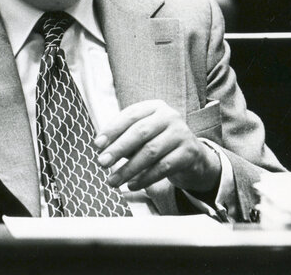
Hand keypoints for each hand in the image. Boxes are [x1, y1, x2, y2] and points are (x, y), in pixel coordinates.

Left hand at [94, 100, 220, 192]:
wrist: (193, 157)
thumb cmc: (159, 143)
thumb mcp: (142, 135)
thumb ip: (124, 138)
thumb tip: (102, 148)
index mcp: (154, 107)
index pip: (130, 115)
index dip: (112, 130)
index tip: (97, 144)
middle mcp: (169, 116)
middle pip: (140, 132)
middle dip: (118, 149)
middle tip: (101, 162)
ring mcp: (181, 134)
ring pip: (151, 152)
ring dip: (129, 168)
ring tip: (113, 180)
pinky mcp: (189, 153)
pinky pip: (164, 167)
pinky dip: (145, 178)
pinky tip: (131, 185)